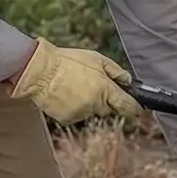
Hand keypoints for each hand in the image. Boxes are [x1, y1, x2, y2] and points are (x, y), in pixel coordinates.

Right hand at [10, 39, 141, 123]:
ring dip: (87, 103)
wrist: (39, 71)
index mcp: (105, 89)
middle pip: (108, 109)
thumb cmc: (67, 61)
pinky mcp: (68, 119)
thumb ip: (115, 71)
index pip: (127, 106)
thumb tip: (128, 80)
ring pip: (91, 111)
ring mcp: (81, 113)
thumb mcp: (95, 58)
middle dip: (104, 100)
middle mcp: (95, 104)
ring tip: (73, 86)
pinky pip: (76, 115)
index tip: (137, 109)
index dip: (134, 108)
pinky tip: (64, 94)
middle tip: (90, 84)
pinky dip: (73, 108)